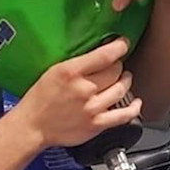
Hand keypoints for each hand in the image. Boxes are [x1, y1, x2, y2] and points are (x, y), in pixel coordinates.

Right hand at [10, 38, 142, 147]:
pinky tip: (136, 102)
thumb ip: (77, 63)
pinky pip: (123, 115)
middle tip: (115, 65)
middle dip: (118, 66)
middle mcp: (84, 89)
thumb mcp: (54, 71)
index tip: (123, 44)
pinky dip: (134, 108)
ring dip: (125, 81)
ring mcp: (92, 108)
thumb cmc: (40, 98)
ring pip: (121, 89)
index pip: (105, 55)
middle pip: (115, 71)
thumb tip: (99, 55)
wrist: (33, 125)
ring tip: (123, 79)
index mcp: (71, 71)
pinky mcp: (96, 125)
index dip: (119, 47)